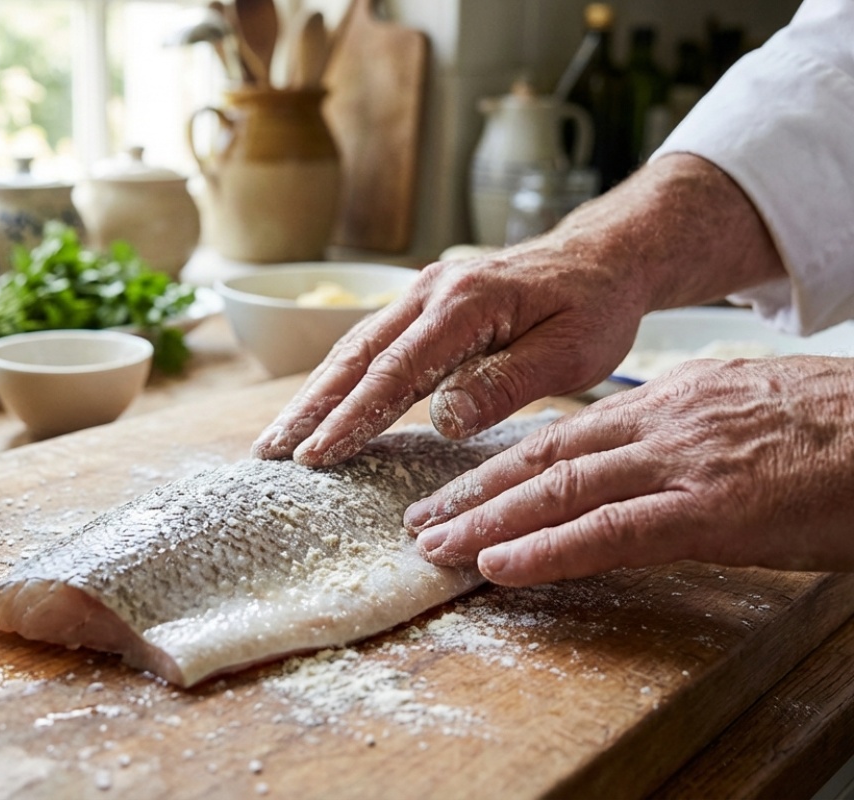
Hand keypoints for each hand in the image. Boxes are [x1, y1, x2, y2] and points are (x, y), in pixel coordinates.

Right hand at [252, 238, 647, 464]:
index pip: (396, 370)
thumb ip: (506, 384)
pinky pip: (369, 342)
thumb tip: (445, 421)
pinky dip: (336, 376)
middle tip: (269, 453)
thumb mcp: (570, 352)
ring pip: (353, 347)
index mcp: (465, 303)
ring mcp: (419, 293)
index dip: (353, 416)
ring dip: (312, 393)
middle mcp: (430, 291)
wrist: (600, 257)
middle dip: (309, 407)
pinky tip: (317, 403)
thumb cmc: (592, 308)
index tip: (318, 456)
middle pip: (356, 356)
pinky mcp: (420, 303)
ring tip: (276, 437)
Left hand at [405, 356, 853, 585]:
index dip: (503, 465)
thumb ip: (685, 426)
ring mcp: (682, 464)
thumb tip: (642, 447)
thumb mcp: (747, 406)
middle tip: (421, 519)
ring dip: (488, 521)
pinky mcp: (713, 511)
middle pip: (544, 457)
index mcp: (669, 403)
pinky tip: (500, 566)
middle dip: (474, 492)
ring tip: (435, 546)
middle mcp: (661, 424)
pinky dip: (547, 550)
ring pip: (560, 490)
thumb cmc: (841, 429)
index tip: (459, 489)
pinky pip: (611, 532)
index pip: (564, 434)